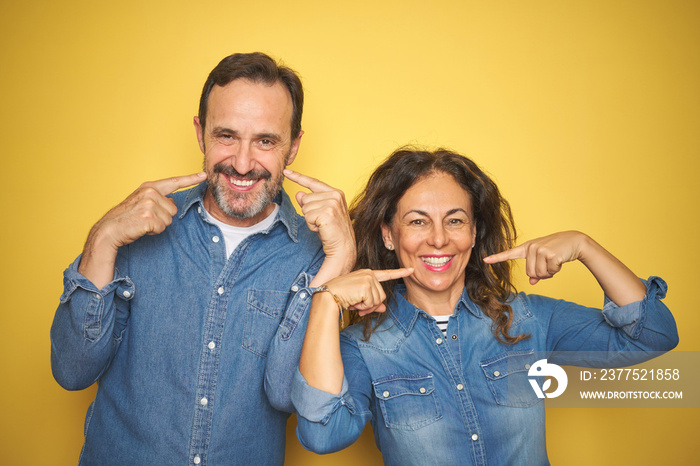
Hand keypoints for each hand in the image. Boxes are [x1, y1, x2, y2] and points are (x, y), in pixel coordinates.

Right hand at [79, 172, 205, 286]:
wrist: (109, 229)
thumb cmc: (126, 218)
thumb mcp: (142, 203)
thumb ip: (158, 199)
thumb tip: (171, 201)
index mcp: (149, 187)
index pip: (174, 182)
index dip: (190, 179)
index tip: (204, 175)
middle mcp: (150, 192)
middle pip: (173, 209)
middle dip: (162, 217)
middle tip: (144, 218)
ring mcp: (149, 203)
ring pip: (169, 219)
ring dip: (157, 225)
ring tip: (141, 223)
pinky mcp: (148, 215)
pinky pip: (162, 227)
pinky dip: (153, 231)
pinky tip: (141, 228)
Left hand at [284, 169, 355, 282]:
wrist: (343, 247)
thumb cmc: (333, 232)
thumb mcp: (320, 214)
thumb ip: (311, 202)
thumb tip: (299, 194)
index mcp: (335, 193)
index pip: (313, 182)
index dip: (298, 177)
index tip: (286, 171)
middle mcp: (335, 195)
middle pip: (305, 198)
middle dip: (309, 212)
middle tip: (322, 222)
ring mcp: (332, 203)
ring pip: (305, 207)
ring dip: (310, 220)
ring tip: (322, 226)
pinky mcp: (327, 212)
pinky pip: (307, 216)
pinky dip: (311, 225)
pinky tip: (322, 229)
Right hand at [322, 268, 413, 316]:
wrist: (327, 296)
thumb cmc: (340, 297)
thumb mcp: (359, 299)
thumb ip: (373, 302)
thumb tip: (384, 309)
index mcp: (367, 274)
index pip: (386, 274)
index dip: (400, 272)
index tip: (411, 270)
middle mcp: (369, 274)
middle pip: (382, 296)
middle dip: (371, 305)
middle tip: (358, 305)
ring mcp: (368, 279)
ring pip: (378, 300)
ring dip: (366, 306)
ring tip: (354, 302)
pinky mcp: (366, 285)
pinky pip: (372, 303)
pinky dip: (363, 307)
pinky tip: (353, 301)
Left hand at [483, 231, 585, 284]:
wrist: (574, 241)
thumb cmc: (557, 250)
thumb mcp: (543, 259)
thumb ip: (536, 270)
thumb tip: (532, 282)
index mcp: (527, 248)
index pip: (509, 253)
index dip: (497, 258)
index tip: (485, 260)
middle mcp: (531, 248)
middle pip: (530, 273)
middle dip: (541, 274)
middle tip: (550, 264)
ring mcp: (540, 250)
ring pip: (539, 274)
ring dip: (549, 273)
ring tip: (554, 261)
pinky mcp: (550, 254)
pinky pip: (550, 272)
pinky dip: (556, 270)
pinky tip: (559, 260)